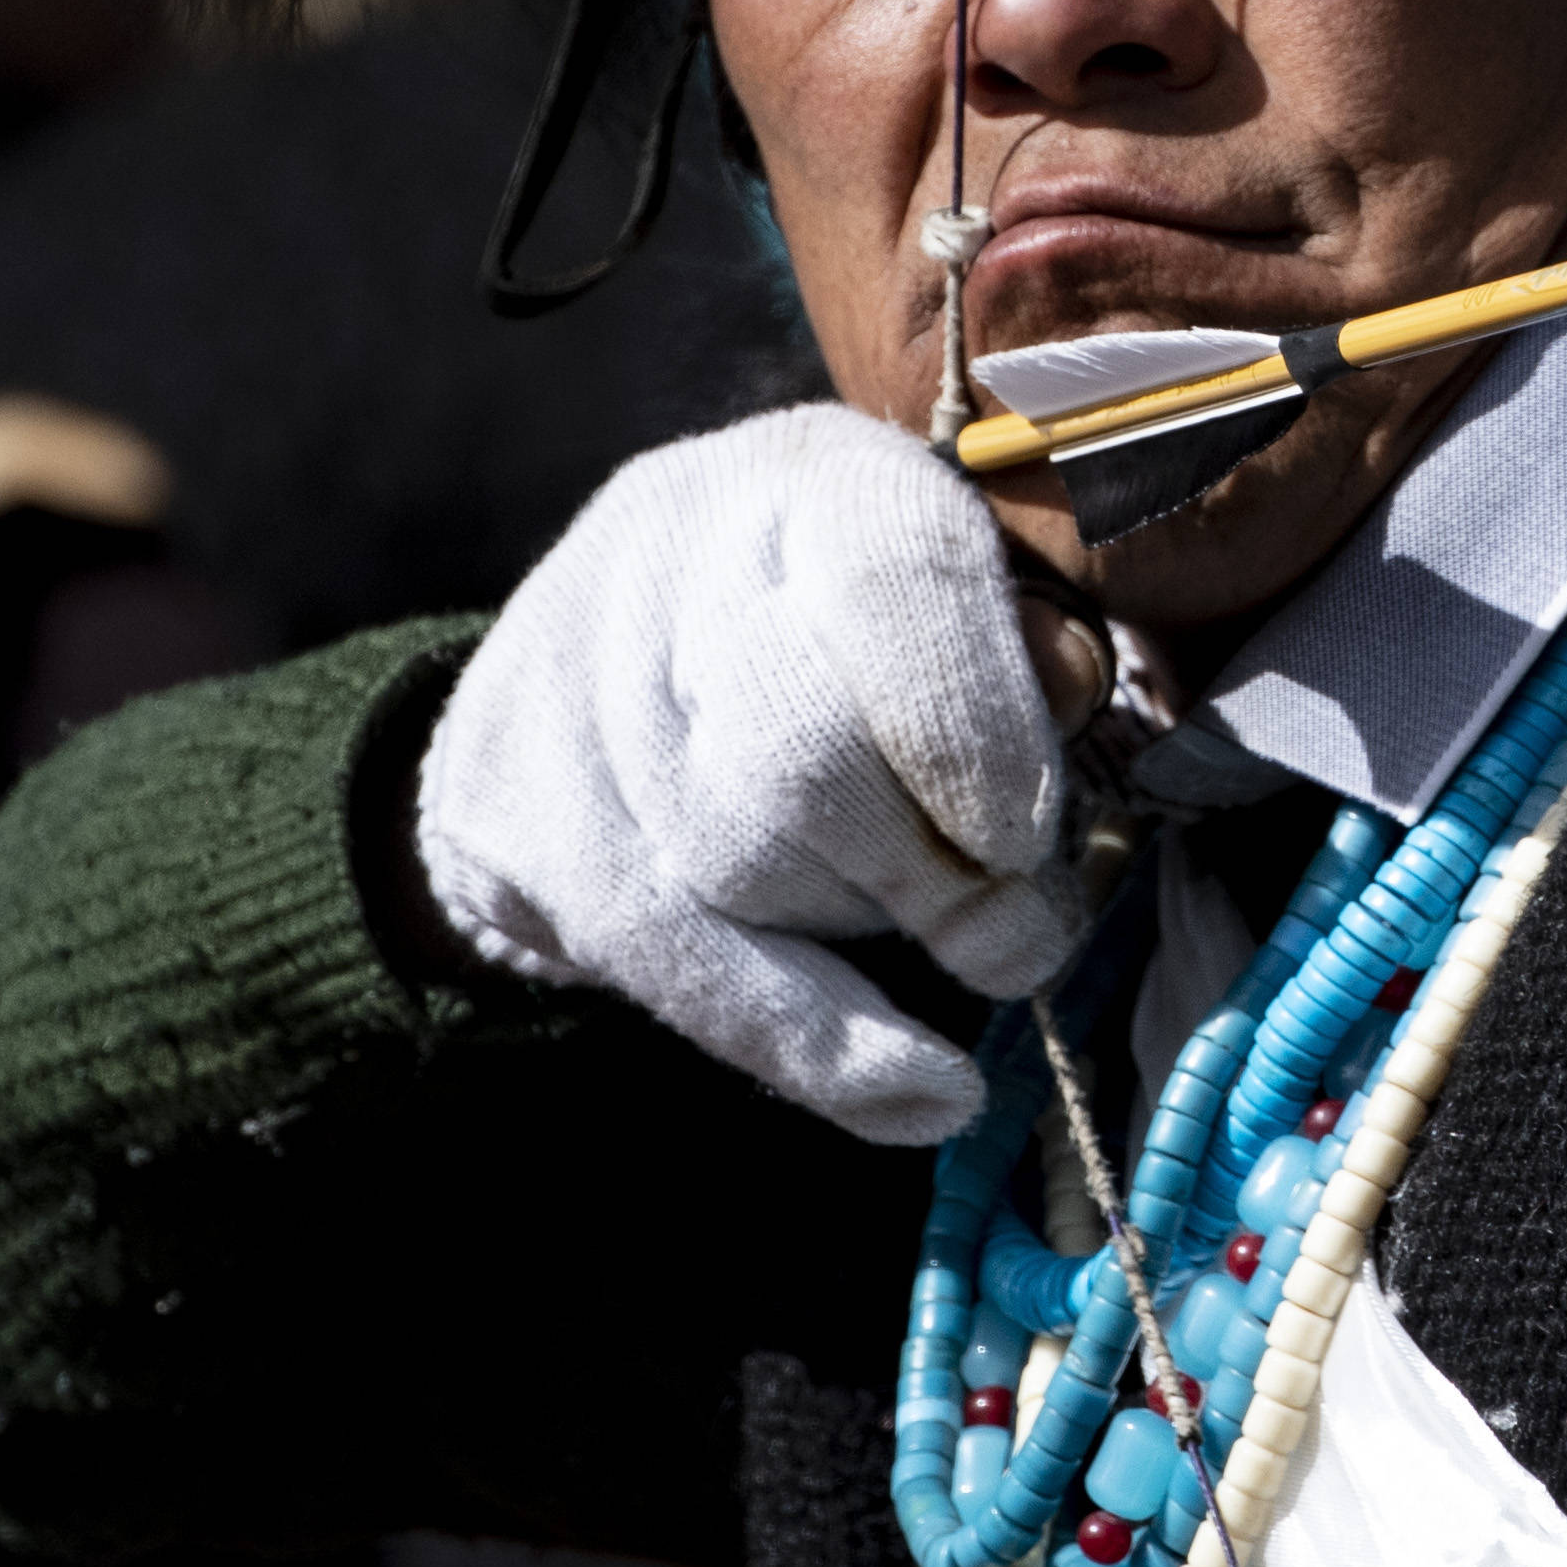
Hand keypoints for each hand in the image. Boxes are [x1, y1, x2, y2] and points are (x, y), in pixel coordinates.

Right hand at [414, 404, 1086, 1140]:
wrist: (604, 654)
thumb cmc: (851, 638)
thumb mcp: (967, 603)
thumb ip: (1030, 660)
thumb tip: (1056, 744)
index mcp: (817, 474)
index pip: (894, 588)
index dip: (973, 734)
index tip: (1023, 838)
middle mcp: (673, 545)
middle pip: (802, 753)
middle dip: (929, 875)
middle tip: (1013, 932)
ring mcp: (568, 675)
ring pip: (732, 865)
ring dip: (867, 940)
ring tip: (953, 946)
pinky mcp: (510, 806)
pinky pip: (673, 962)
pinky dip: (810, 1045)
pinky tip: (914, 1092)